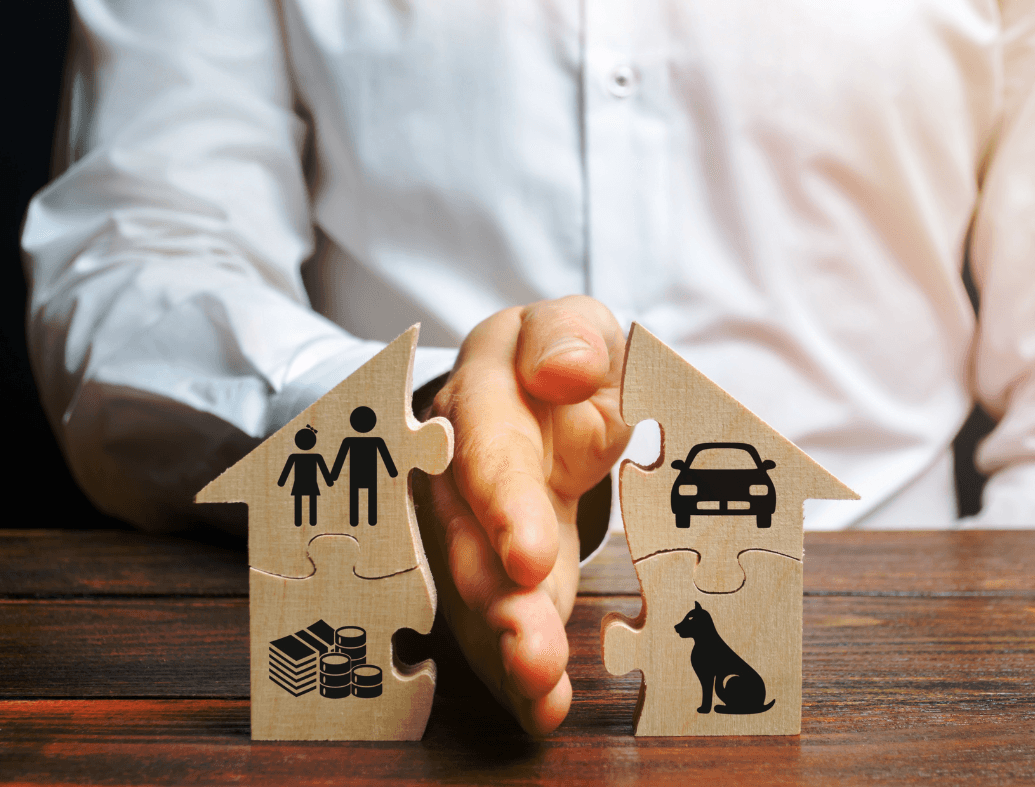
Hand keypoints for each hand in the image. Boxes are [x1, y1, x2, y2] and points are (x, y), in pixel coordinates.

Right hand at [417, 296, 630, 734]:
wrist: (541, 387)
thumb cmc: (560, 355)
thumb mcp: (573, 323)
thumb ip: (570, 334)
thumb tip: (563, 370)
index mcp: (483, 397)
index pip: (486, 452)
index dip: (504, 507)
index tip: (527, 559)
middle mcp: (461, 470)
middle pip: (469, 540)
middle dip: (498, 601)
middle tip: (529, 652)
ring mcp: (473, 527)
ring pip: (478, 591)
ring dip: (506, 646)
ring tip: (539, 690)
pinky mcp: (496, 570)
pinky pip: (499, 621)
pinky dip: (517, 670)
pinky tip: (542, 710)